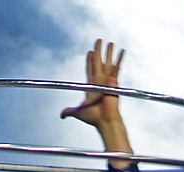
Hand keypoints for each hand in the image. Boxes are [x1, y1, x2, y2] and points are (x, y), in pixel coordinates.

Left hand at [61, 38, 131, 163]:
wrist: (104, 120)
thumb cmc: (93, 117)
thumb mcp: (78, 112)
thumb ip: (69, 111)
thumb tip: (61, 115)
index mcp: (91, 85)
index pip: (90, 69)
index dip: (89, 60)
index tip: (90, 51)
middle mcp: (99, 81)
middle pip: (98, 62)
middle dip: (98, 50)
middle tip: (98, 40)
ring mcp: (107, 80)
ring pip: (107, 62)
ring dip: (108, 52)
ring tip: (109, 42)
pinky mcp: (115, 81)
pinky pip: (117, 67)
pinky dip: (119, 58)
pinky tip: (122, 50)